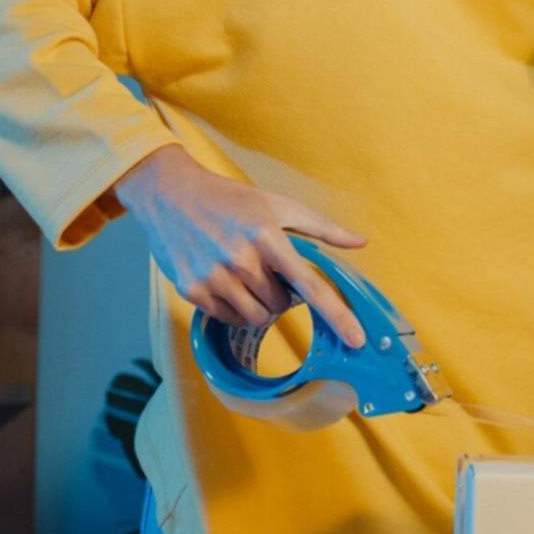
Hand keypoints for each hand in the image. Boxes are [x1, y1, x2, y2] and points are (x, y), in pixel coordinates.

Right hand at [113, 145, 368, 346]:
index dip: (337, 314)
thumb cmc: (232, 200)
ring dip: (260, 306)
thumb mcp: (279, 205)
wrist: (171, 194)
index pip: (310, 284)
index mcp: (268, 237)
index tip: (356, 339)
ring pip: (256, 318)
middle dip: (282, 295)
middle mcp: (240, 259)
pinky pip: (228, 318)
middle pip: (281, 306)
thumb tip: (361, 242)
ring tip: (249, 279)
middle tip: (268, 273)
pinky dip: (235, 308)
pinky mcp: (191, 290)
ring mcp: (213, 277)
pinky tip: (228, 283)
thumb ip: (322, 227)